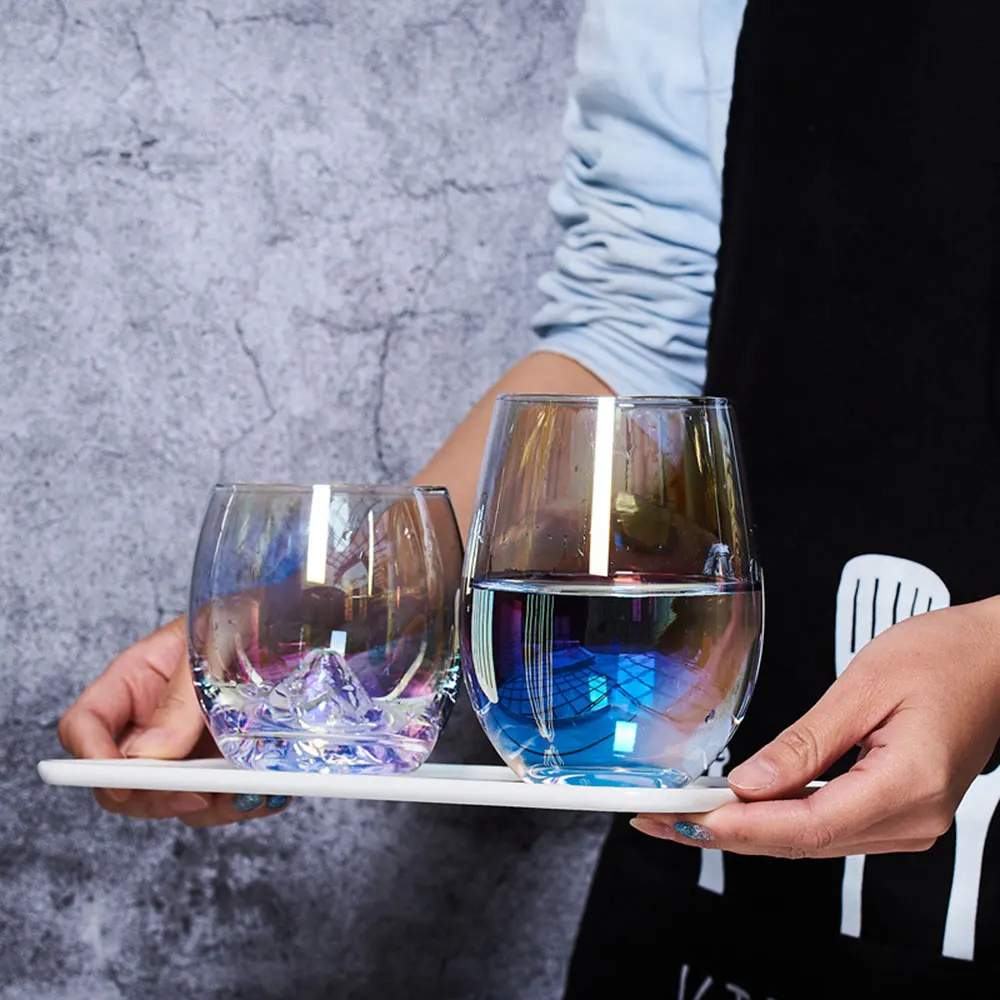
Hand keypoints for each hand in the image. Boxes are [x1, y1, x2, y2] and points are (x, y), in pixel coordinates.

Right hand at [58, 617, 290, 826]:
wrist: (299, 623)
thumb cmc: (250, 617)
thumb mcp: (214, 641)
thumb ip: (181, 696)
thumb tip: (149, 755)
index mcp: (135, 681)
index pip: (84, 726)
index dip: (87, 757)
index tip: (121, 777)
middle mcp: (153, 722)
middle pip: (120, 781)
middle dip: (152, 795)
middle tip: (194, 792)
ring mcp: (188, 748)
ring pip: (170, 800)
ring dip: (205, 805)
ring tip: (244, 790)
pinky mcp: (225, 764)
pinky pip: (220, 801)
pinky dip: (241, 803)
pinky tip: (270, 789)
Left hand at [631, 597, 999, 857]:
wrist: (995, 659)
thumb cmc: (944, 658)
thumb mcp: (864, 687)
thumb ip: (804, 742)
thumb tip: (750, 782)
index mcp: (908, 785)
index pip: (806, 824)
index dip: (739, 826)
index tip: (686, 818)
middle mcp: (912, 819)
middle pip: (801, 841)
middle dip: (725, 833)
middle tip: (660, 820)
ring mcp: (907, 822)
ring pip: (810, 840)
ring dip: (745, 828)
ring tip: (684, 813)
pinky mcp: (896, 812)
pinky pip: (826, 825)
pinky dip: (777, 818)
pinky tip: (739, 807)